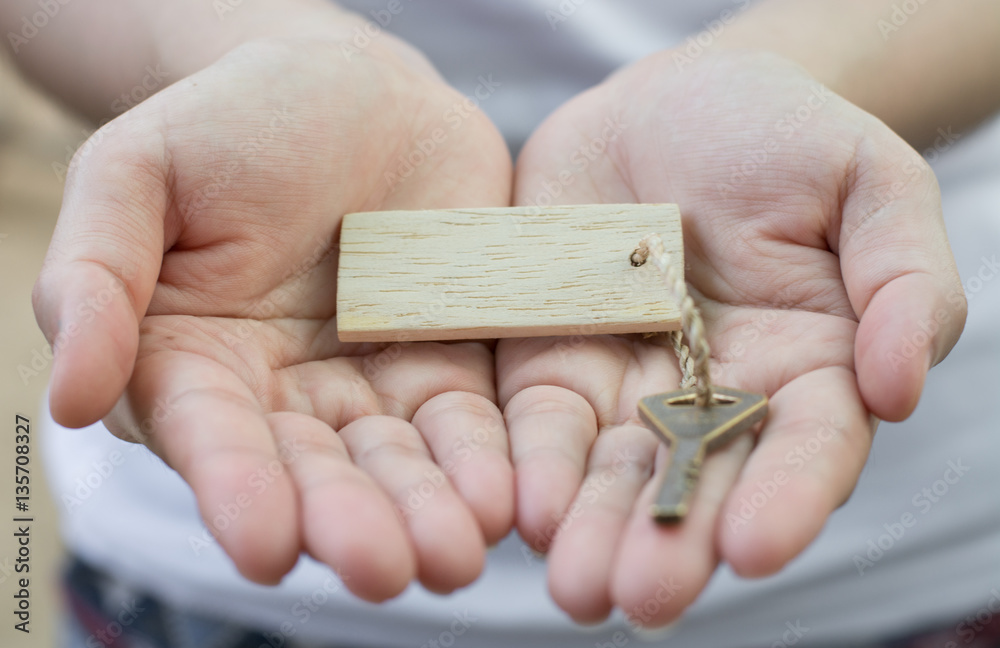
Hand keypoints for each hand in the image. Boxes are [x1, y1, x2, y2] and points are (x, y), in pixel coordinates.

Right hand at [33, 36, 513, 599]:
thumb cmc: (232, 118)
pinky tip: (505, 498)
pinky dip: (485, 461)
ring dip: (426, 512)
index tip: (268, 547)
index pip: (214, 439)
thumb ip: (96, 277)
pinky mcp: (445, 364)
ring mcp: (368, 385)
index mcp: (192, 362)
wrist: (352, 88)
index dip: (238, 492)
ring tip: (457, 556)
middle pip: (315, 471)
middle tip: (385, 570)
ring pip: (397, 462)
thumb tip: (70, 399)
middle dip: (348, 522)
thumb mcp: (137, 171)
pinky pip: (466, 422)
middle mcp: (280, 395)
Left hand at [503, 51, 964, 624]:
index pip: (804, 449)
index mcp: (807, 367)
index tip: (753, 546)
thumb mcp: (870, 182)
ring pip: (612, 470)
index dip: (784, 499)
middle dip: (669, 540)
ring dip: (592, 528)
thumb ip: (905, 281)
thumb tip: (899, 387)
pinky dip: (531, 462)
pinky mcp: (554, 357)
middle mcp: (715, 396)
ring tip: (575, 586)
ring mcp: (629, 383)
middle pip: (697, 480)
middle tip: (641, 598)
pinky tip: (521, 506)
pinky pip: (540, 418)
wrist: (671, 101)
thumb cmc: (784, 135)